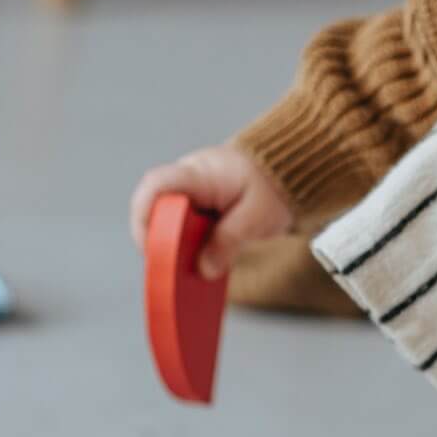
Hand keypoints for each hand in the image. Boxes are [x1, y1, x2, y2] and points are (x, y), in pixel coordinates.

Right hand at [129, 144, 294, 278]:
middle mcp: (189, 179)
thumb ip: (229, 241)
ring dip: (176, 245)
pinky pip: (183, 224)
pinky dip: (189, 243)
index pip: (157, 185)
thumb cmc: (276, 183)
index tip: (151, 246)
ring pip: (168, 220)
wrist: (291, 167)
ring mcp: (191, 190)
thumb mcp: (258, 216)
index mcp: (201, 173)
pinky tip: (202, 261)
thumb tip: (204, 269)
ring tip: (191, 269)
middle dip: (160, 240)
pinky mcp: (198, 204)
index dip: (145, 216)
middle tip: (173, 267)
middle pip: (156, 208)